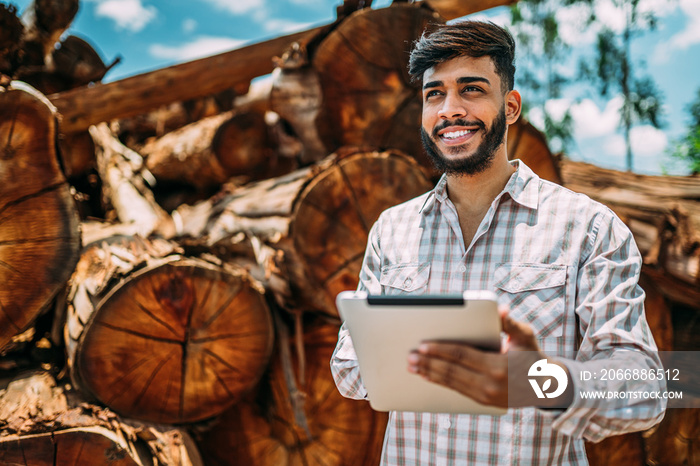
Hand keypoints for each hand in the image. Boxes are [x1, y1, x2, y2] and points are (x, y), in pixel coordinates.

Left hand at [406, 307, 572, 408]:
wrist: (546, 386)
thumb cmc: (532, 355)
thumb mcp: (526, 336)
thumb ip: (510, 323)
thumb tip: (500, 309)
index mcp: (499, 365)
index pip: (462, 356)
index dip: (440, 350)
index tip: (422, 345)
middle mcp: (491, 383)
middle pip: (452, 371)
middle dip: (428, 363)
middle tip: (410, 357)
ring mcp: (487, 395)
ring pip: (451, 382)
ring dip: (429, 374)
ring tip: (413, 366)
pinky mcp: (483, 402)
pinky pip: (456, 391)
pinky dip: (440, 383)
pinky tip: (427, 377)